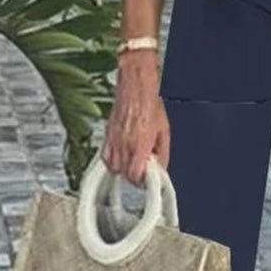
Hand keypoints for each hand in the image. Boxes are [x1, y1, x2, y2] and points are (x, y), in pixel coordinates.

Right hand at [101, 51, 169, 184]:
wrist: (135, 88)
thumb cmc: (150, 104)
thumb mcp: (164, 131)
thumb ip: (163, 153)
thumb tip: (162, 167)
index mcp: (140, 144)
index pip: (136, 175)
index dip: (143, 181)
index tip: (149, 179)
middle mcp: (124, 144)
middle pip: (125, 175)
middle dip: (136, 175)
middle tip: (145, 168)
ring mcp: (113, 141)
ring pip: (115, 168)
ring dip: (126, 168)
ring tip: (136, 160)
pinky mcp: (107, 136)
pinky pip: (106, 158)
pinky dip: (114, 160)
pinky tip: (124, 155)